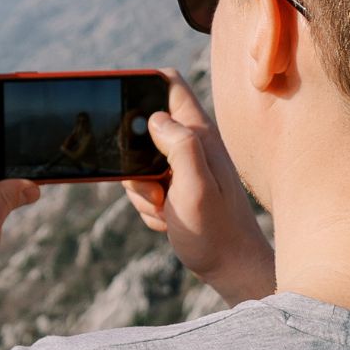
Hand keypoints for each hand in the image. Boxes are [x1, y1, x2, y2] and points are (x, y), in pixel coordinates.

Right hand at [121, 68, 275, 304]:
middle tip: (153, 184)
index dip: (141, 83)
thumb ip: (180, 146)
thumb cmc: (217, 231)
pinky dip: (147, 204)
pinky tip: (167, 219)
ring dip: (140, 188)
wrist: (230, 267)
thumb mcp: (196, 187)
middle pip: (141, 127)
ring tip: (164, 207)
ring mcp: (182, 166)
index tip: (119, 104)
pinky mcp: (175, 186)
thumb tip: (154, 118)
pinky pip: (142, 186)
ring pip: (137, 162)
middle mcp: (191, 144)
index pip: (168, 84)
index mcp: (199, 135)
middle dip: (132, 156)